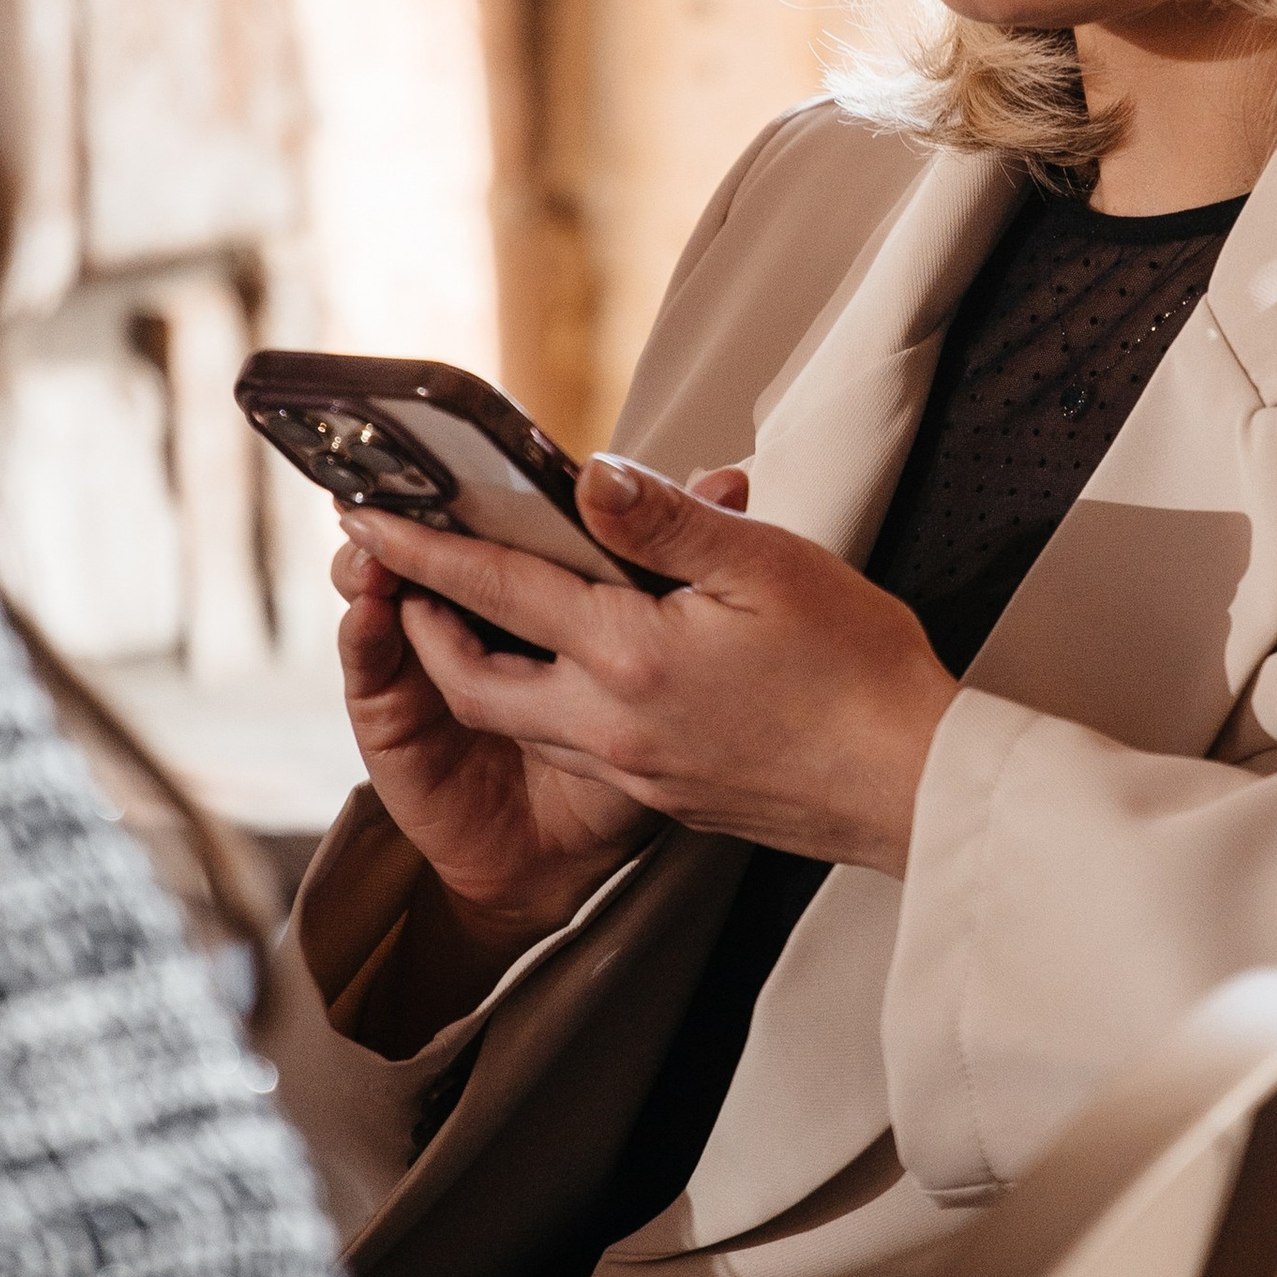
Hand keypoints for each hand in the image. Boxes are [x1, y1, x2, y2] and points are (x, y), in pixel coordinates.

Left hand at [338, 457, 959, 881]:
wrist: (911, 786)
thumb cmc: (857, 670)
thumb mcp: (767, 566)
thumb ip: (665, 522)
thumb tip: (590, 478)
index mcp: (628, 656)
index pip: (494, 590)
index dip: (420, 549)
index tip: (365, 518)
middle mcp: (611, 725)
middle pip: (474, 681)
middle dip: (426, 630)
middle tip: (407, 581)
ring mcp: (635, 771)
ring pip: (520, 724)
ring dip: (482, 674)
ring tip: (476, 621)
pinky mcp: (666, 799)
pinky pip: (575, 750)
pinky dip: (545, 707)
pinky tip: (580, 673)